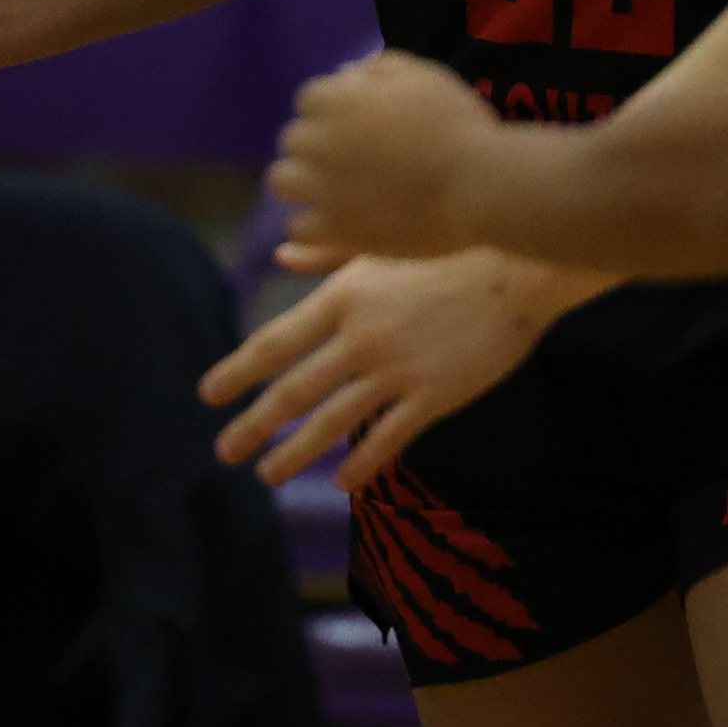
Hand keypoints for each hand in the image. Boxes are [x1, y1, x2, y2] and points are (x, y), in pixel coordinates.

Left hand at [200, 251, 569, 487]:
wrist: (519, 268)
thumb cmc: (449, 248)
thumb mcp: (382, 243)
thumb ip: (328, 253)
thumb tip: (282, 251)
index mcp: (343, 297)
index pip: (275, 341)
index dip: (237, 371)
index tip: (209, 395)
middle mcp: (360, 337)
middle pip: (293, 389)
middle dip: (254, 425)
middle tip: (224, 451)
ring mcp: (396, 370)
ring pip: (331, 421)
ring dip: (294, 452)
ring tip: (268, 475)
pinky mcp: (433, 396)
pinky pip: (387, 438)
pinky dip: (361, 464)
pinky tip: (343, 483)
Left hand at [268, 50, 504, 262]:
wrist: (477, 182)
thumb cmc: (455, 123)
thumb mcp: (422, 75)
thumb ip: (378, 67)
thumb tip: (346, 72)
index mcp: (335, 100)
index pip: (308, 99)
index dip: (332, 109)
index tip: (356, 123)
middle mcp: (318, 142)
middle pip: (292, 140)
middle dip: (315, 145)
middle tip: (349, 157)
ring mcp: (323, 188)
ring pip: (282, 182)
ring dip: (302, 182)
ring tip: (332, 189)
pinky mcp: (335, 229)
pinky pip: (298, 227)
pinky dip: (312, 225)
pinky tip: (335, 222)